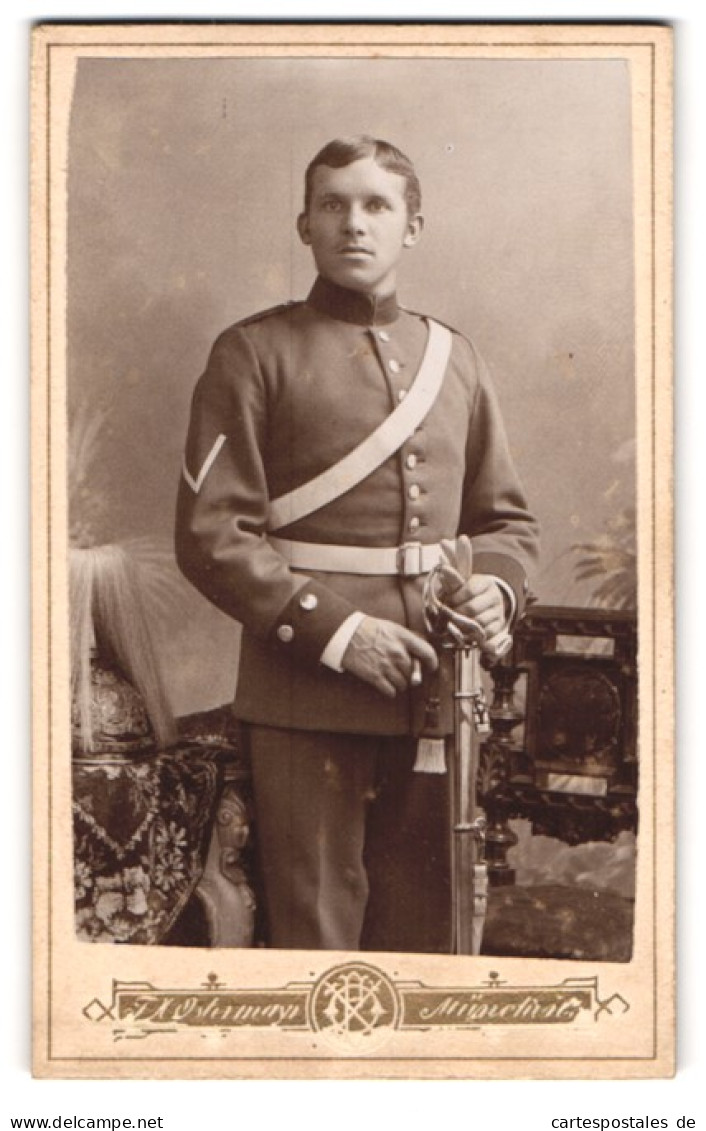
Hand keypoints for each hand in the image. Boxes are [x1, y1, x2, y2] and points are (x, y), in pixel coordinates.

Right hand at [341, 616, 437, 698]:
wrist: (346, 634)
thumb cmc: (368, 629)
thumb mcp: (392, 627)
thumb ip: (407, 638)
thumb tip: (421, 650)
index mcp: (402, 638)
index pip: (427, 652)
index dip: (433, 662)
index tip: (432, 666)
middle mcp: (397, 652)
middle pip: (414, 672)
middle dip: (411, 674)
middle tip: (405, 672)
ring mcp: (386, 665)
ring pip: (404, 684)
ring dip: (401, 684)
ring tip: (394, 677)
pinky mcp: (375, 676)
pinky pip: (391, 691)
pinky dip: (391, 691)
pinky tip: (387, 685)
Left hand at [436, 537, 509, 655]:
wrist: (487, 607)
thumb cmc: (467, 591)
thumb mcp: (460, 577)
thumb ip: (453, 560)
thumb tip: (444, 541)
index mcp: (484, 582)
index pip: (468, 589)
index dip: (455, 597)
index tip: (449, 600)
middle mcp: (494, 595)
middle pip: (471, 608)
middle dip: (457, 612)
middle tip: (451, 614)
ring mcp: (498, 611)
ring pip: (477, 622)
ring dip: (465, 624)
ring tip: (459, 621)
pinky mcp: (499, 626)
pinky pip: (485, 633)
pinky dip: (475, 634)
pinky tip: (470, 630)